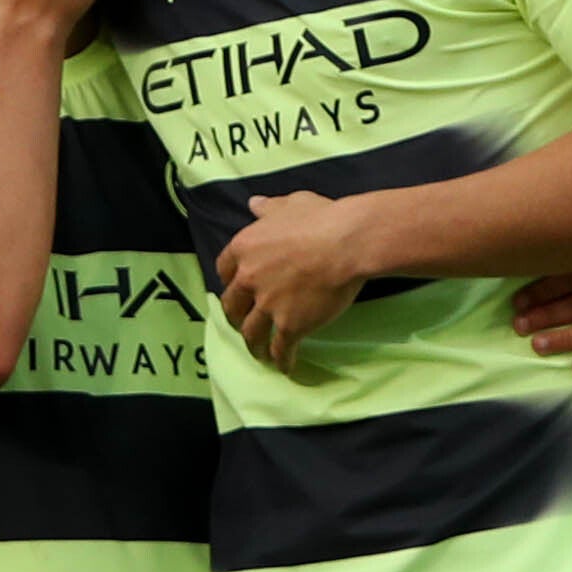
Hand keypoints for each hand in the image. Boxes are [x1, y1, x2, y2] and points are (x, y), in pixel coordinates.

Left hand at [214, 190, 380, 368]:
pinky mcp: (290, 326)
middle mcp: (249, 278)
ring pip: (251, 333)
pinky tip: (285, 368)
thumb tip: (254, 204)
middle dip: (236, 317)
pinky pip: (280, 349)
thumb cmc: (322, 217)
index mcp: (244, 248)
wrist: (348, 242)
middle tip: (243, 323)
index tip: (237, 289)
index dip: (230, 281)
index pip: (223, 270)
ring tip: (260, 353)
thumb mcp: (291, 203)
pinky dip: (281, 360)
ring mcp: (268, 305)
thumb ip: (269, 208)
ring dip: (254, 345)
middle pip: (232, 305)